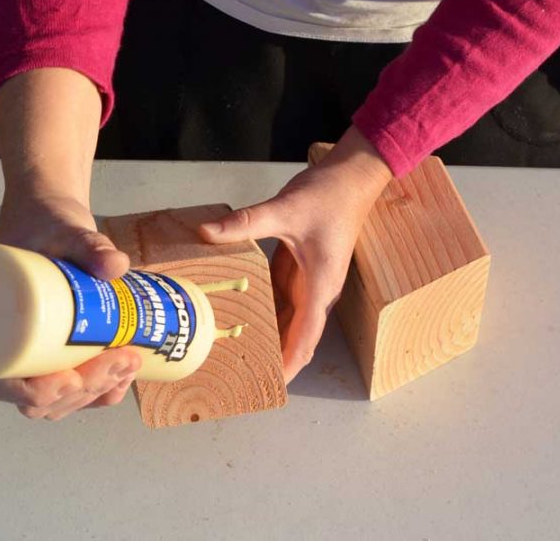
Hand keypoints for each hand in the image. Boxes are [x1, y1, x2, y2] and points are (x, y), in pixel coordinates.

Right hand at [0, 192, 142, 419]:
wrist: (53, 217)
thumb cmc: (44, 224)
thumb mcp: (63, 230)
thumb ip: (88, 244)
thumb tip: (116, 266)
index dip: (30, 393)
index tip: (70, 380)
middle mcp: (5, 349)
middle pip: (35, 399)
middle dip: (82, 393)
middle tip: (121, 359)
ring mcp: (33, 355)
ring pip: (58, 400)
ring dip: (96, 393)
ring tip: (130, 362)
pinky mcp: (57, 353)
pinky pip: (74, 389)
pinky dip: (100, 391)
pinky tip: (125, 377)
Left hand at [200, 129, 391, 382]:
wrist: (352, 175)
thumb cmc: (329, 195)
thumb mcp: (286, 209)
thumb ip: (246, 223)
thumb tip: (206, 233)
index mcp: (320, 285)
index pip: (306, 336)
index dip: (290, 362)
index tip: (273, 384)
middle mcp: (317, 291)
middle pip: (296, 337)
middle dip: (275, 359)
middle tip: (242, 377)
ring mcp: (309, 282)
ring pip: (288, 322)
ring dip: (269, 339)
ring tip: (237, 357)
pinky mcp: (299, 270)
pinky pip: (281, 302)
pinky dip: (266, 315)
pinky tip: (242, 321)